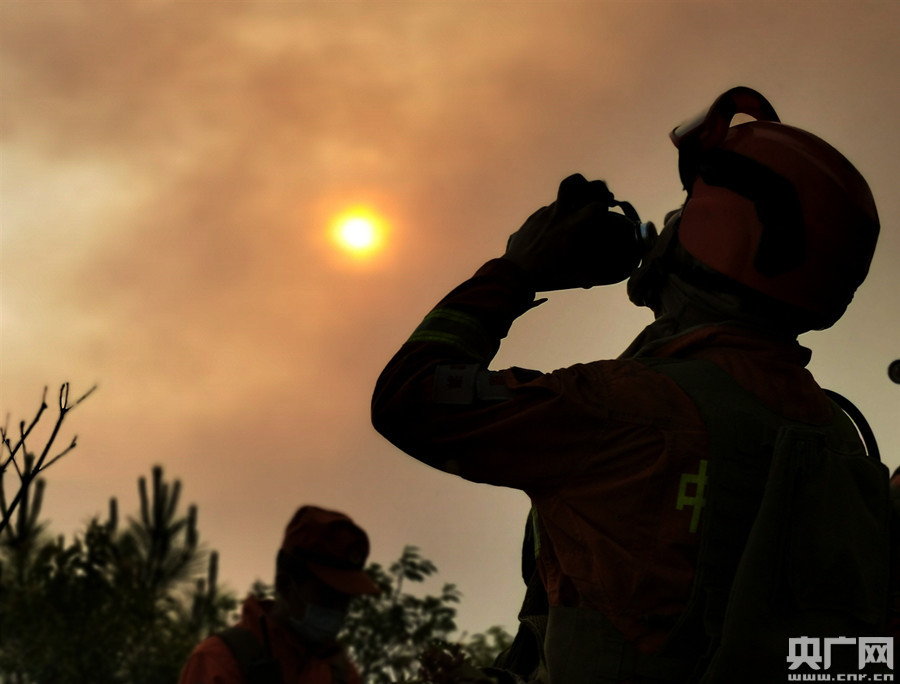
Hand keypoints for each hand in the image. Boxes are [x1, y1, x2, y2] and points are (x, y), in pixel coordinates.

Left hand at [503, 174, 614, 290]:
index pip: (597, 205)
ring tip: (573, 216)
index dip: (604, 206)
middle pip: (572, 182)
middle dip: (586, 185)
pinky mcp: (531, 219)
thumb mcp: (574, 276)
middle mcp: (558, 214)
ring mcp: (543, 214)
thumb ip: (592, 273)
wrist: (515, 273)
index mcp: (572, 226)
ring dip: (570, 203)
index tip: (604, 212)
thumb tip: (604, 277)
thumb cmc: (547, 275)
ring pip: (560, 198)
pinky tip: (553, 229)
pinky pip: (546, 210)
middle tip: (591, 195)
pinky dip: (554, 215)